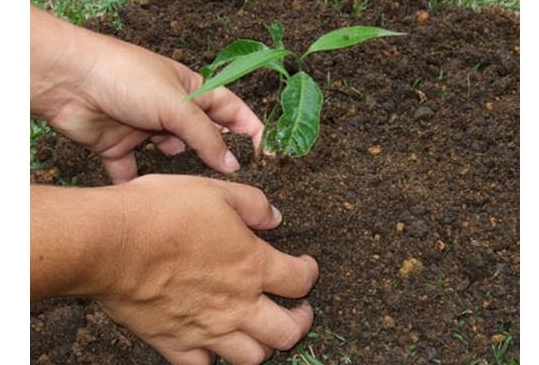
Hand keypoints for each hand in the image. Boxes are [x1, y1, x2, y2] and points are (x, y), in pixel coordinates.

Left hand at [31, 7, 263, 183]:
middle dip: (214, 153)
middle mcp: (171, 110)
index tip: (266, 154)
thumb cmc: (124, 76)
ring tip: (177, 165)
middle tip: (227, 175)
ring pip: (173, 155)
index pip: (231, 110)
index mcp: (191, 90)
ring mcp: (146, 128)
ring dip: (176, 162)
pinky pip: (134, 170)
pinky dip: (136, 180)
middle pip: (204, 136)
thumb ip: (207, 136)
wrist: (68, 81)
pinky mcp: (121, 145)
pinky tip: (144, 191)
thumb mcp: (176, 104)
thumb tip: (231, 165)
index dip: (250, 130)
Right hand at [93, 175, 318, 363]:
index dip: (309, 273)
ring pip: (252, 357)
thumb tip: (274, 217)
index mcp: (252, 265)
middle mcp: (236, 304)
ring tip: (259, 329)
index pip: (300, 281)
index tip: (305, 266)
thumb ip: (254, 205)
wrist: (111, 242)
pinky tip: (211, 343)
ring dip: (263, 345)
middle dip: (301, 322)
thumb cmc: (162, 212)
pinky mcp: (173, 342)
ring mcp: (206, 328)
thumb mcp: (216, 191)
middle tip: (298, 311)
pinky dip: (211, 358)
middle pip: (287, 332)